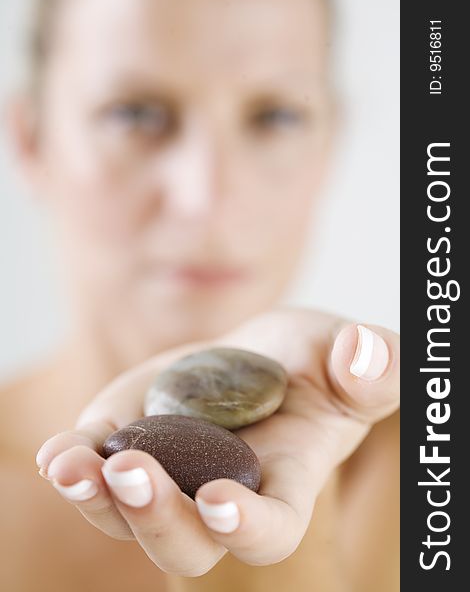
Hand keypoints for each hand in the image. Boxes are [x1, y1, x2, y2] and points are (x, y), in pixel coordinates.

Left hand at [36, 309, 398, 575]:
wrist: (267, 353)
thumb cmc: (320, 361)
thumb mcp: (355, 357)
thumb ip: (374, 365)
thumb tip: (365, 353)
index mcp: (285, 480)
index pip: (272, 527)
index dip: (248, 527)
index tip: (220, 501)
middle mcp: (223, 489)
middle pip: (186, 542)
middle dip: (157, 518)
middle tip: (134, 474)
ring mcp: (173, 468)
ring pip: (129, 514)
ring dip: (99, 498)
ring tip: (74, 466)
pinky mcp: (135, 435)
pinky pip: (99, 466)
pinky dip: (75, 463)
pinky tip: (61, 452)